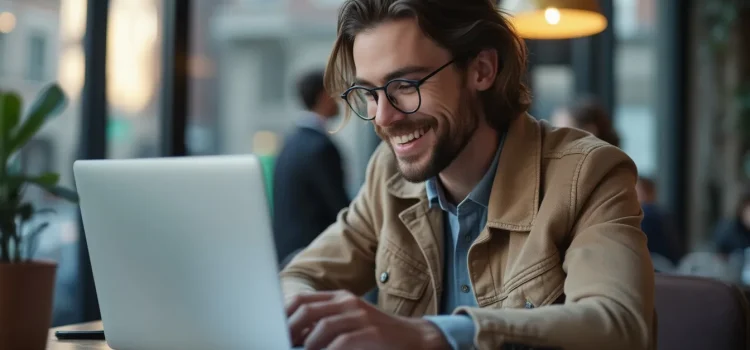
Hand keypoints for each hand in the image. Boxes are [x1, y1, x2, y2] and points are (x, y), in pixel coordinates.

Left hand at [286, 290, 450, 349]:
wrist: (413, 338)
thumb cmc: (376, 334)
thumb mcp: (349, 322)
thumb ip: (323, 324)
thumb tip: (294, 336)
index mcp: (339, 297)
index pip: (301, 300)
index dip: (283, 316)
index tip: (272, 331)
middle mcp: (348, 302)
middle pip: (307, 310)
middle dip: (290, 330)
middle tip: (283, 344)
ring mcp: (360, 316)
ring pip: (322, 326)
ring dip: (307, 344)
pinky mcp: (371, 333)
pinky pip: (341, 342)